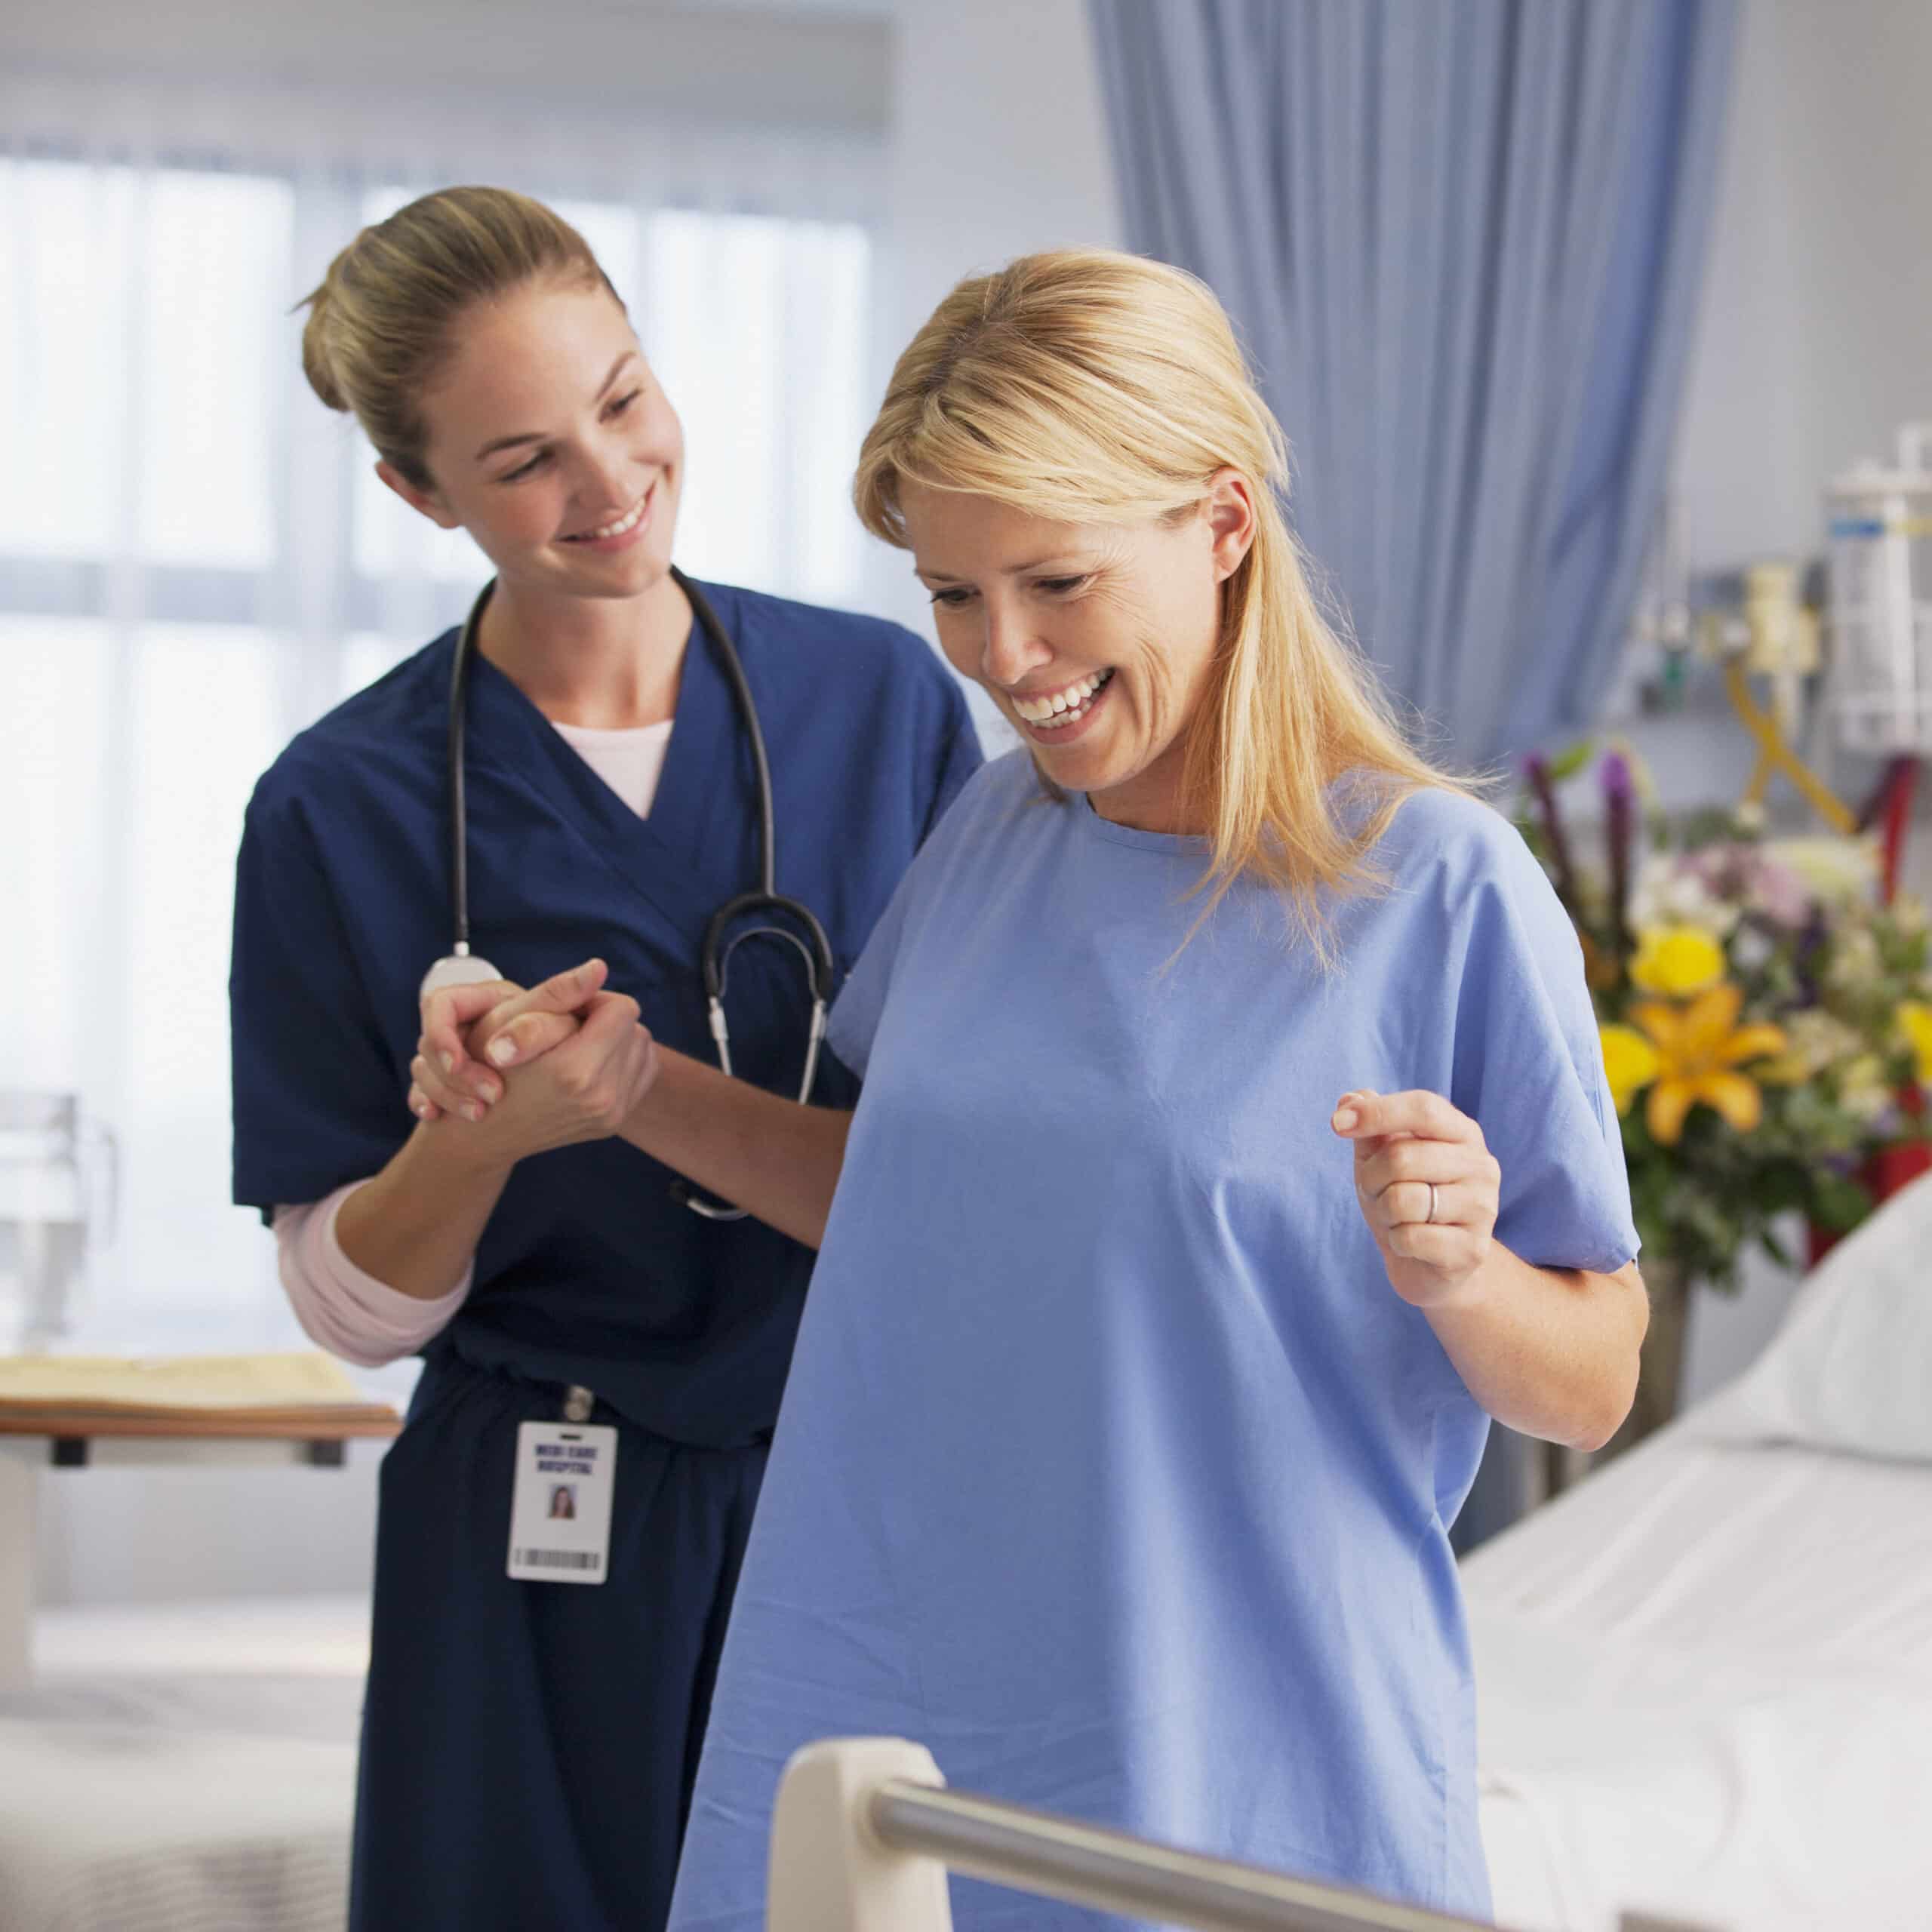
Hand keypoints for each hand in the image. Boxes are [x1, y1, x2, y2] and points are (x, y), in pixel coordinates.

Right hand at [411, 983, 655, 1163]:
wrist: (485, 1130)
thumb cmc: (487, 1066)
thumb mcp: (510, 1020)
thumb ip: (559, 991)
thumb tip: (600, 967)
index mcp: (576, 1071)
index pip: (623, 1009)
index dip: (594, 1001)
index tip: (567, 1012)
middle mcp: (600, 1099)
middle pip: (635, 1029)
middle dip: (605, 1022)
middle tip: (566, 1033)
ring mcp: (610, 1115)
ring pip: (642, 1050)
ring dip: (616, 1041)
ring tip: (576, 1048)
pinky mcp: (614, 1123)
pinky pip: (642, 1073)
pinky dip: (622, 1063)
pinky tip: (589, 1065)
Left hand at [1331, 1089, 1500, 1307]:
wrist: (1430, 1265)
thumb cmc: (1405, 1199)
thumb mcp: (1381, 1159)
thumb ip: (1370, 1128)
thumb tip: (1350, 1098)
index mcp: (1462, 1133)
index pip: (1424, 1108)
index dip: (1377, 1112)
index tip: (1337, 1124)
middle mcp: (1481, 1166)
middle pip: (1403, 1157)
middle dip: (1371, 1177)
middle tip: (1374, 1191)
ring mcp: (1482, 1208)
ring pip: (1403, 1200)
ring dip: (1382, 1211)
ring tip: (1395, 1218)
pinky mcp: (1472, 1249)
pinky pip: (1410, 1237)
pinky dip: (1396, 1241)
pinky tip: (1409, 1243)